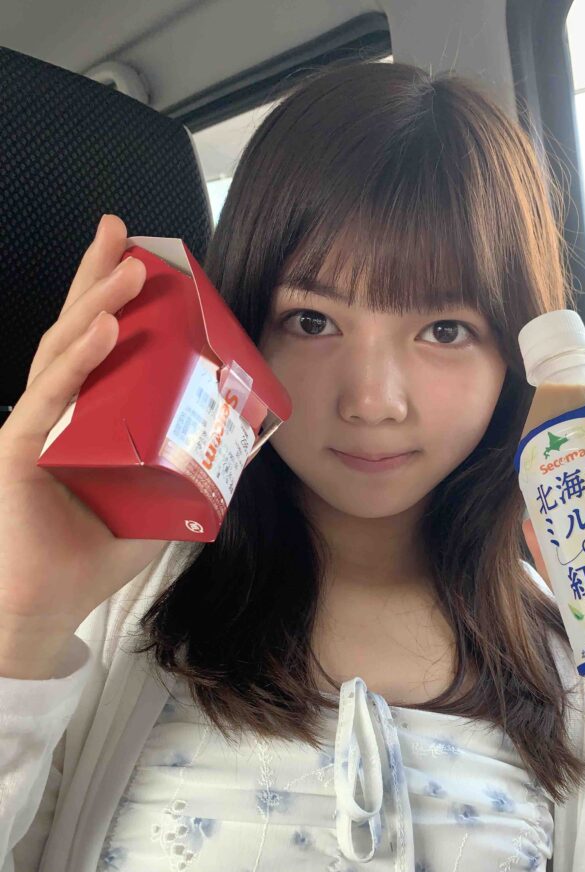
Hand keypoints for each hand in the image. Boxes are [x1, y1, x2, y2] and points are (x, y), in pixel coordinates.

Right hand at [0, 213, 170, 656]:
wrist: (50, 602)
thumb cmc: (95, 550)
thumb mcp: (157, 504)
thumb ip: (186, 474)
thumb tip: (238, 451)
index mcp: (87, 414)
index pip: (102, 346)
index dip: (117, 300)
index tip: (145, 259)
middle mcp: (59, 409)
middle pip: (78, 330)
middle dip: (98, 277)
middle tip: (120, 231)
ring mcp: (36, 424)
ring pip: (64, 350)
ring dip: (96, 305)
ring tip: (126, 270)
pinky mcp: (18, 450)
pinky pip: (51, 398)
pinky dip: (77, 362)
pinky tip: (103, 331)